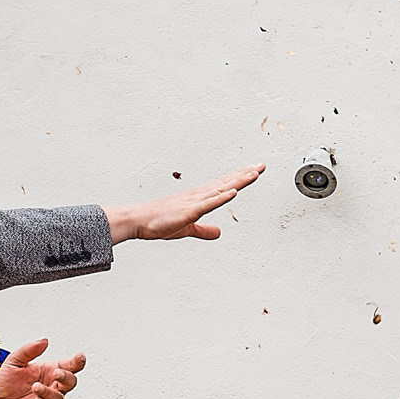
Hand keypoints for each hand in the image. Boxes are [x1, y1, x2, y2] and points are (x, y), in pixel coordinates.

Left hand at [0, 338, 84, 398]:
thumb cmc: (7, 385)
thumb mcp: (13, 362)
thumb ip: (28, 351)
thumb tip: (44, 341)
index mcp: (49, 372)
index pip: (69, 366)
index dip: (77, 362)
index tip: (79, 357)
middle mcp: (53, 387)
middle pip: (71, 382)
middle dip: (67, 376)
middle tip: (56, 373)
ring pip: (60, 398)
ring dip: (49, 392)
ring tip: (35, 387)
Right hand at [106, 164, 264, 243]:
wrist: (138, 220)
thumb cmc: (159, 222)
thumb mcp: (188, 229)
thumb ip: (204, 231)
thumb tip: (218, 233)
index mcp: (199, 198)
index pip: (224, 186)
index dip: (240, 178)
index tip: (254, 171)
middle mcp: (199, 195)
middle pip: (226, 182)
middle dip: (245, 174)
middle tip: (261, 165)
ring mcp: (194, 201)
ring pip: (221, 189)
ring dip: (238, 181)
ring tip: (254, 173)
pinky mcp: (189, 211)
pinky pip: (208, 203)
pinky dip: (221, 197)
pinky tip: (233, 191)